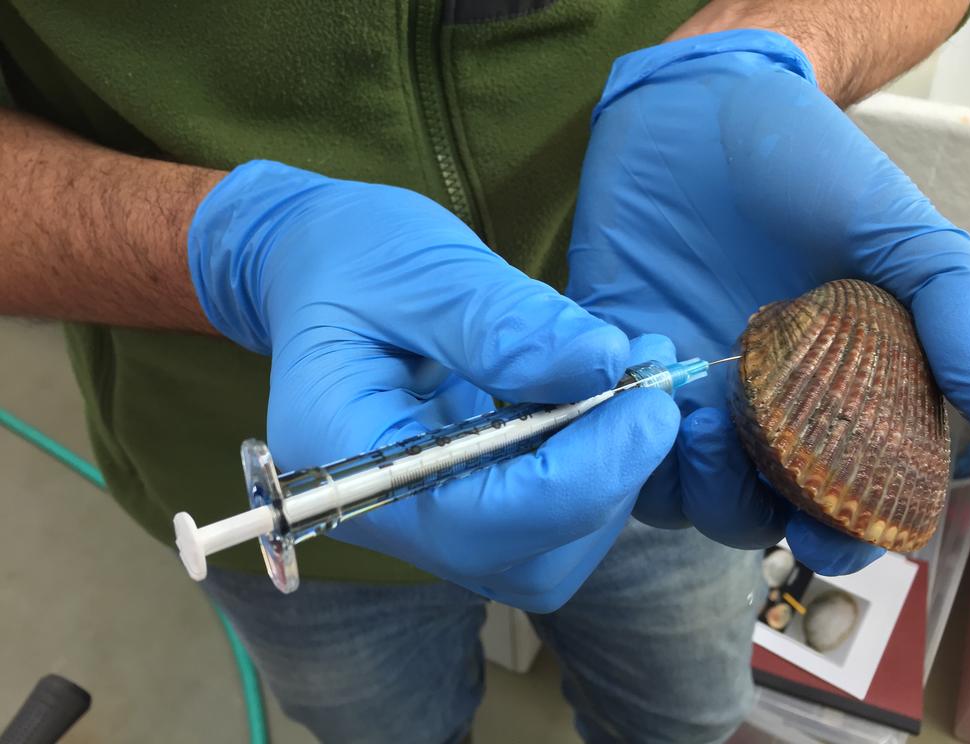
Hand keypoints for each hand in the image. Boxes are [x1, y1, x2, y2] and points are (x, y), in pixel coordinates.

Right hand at [187, 161, 679, 610]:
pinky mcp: (462, 498)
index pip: (473, 519)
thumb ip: (505, 323)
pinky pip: (542, 518)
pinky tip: (607, 396)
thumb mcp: (420, 268)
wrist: (320, 266)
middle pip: (522, 559)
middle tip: (646, 393)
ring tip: (633, 382)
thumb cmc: (352, 254)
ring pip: (544, 552)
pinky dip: (590, 467)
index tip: (646, 408)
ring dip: (606, 479)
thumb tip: (607, 364)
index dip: (577, 477)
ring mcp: (424, 514)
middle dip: (601, 486)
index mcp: (342, 453)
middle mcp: (382, 511)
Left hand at [566, 30, 969, 573]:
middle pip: (740, 509)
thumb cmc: (811, 170)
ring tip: (694, 418)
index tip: (827, 537)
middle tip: (745, 463)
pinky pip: (598, 419)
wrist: (706, 108)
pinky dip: (614, 416)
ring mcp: (674, 386)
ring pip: (664, 484)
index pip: (828, 501)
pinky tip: (645, 363)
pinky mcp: (607, 357)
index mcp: (823, 399)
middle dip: (743, 510)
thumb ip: (949, 311)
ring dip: (678, 473)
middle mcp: (746, 408)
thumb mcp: (898, 235)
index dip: (834, 537)